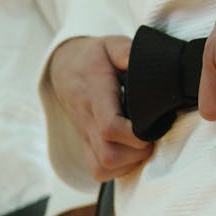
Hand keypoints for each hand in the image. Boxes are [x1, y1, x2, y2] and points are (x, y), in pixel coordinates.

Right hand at [48, 35, 152, 180]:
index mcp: (95, 95)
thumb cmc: (93, 57)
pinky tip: (130, 153)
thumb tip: (146, 61)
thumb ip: (127, 51)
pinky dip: (117, 170)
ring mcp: (85, 135)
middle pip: (108, 155)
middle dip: (136, 153)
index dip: (135, 135)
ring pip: (103, 167)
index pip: (110, 127)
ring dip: (129, 163)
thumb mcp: (109, 44)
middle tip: (152, 137)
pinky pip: (97, 171)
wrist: (63, 68)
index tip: (152, 127)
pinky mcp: (85, 144)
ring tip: (143, 144)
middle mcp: (87, 120)